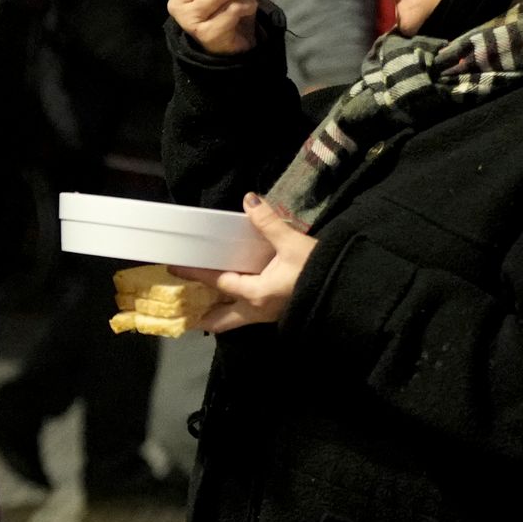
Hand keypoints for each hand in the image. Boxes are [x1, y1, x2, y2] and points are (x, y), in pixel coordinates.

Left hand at [169, 195, 314, 331]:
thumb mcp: (293, 243)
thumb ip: (268, 223)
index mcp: (255, 293)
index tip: (174, 268)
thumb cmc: (319, 270)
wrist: (348, 292)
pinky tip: (233, 297)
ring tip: (202, 304)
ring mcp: (267, 316)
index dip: (195, 273)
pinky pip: (248, 316)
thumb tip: (249, 201)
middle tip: (184, 307)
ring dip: (217, 314)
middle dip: (201, 316)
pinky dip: (234, 310)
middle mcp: (256, 310)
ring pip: (234, 321)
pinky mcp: (278, 314)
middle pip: (220, 320)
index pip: (217, 282)